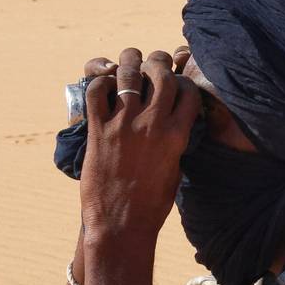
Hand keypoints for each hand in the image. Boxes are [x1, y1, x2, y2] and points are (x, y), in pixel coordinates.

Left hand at [78, 47, 198, 252]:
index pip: (188, 92)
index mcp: (176, 136)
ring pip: (129, 75)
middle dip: (159, 61)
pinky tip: (103, 84)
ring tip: (129, 60)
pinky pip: (96, 92)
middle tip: (154, 61)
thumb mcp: (175, 170)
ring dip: (129, 62)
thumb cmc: (151, 204)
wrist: (120, 224)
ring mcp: (123, 125)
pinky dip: (99, 82)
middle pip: (161, 74)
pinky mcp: (98, 130)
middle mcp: (152, 125)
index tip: (176, 82)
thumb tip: (173, 126)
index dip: (183, 81)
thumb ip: (174, 143)